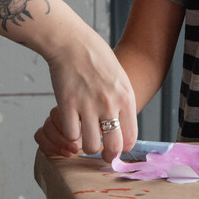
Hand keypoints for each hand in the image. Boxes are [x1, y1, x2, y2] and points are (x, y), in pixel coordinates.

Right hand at [43, 25, 138, 161]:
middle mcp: (110, 104)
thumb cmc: (95, 56)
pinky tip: (70, 125)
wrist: (71, 42)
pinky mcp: (68, 104)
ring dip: (86, 146)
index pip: (130, 138)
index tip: (115, 147)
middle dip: (107, 156)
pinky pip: (71, 134)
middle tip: (101, 153)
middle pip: (113, 147)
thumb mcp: (119, 77)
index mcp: (126, 97)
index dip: (122, 148)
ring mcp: (89, 105)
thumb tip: (121, 123)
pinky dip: (69, 134)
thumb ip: (122, 101)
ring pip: (90, 146)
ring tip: (84, 138)